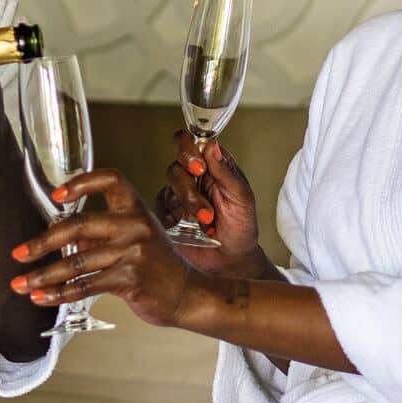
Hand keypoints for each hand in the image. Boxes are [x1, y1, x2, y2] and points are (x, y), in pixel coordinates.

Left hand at [10, 169, 204, 326]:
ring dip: (43, 276)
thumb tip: (60, 236)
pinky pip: (85, 285)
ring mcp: (133, 252)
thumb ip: (99, 234)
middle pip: (80, 225)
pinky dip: (60, 294)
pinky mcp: (129, 279)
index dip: (82, 182)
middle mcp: (135, 225)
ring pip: (77, 261)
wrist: (186, 293)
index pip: (110, 180)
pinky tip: (43, 298)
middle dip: (42, 242)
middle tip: (19, 253)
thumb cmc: (157, 265)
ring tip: (21, 284)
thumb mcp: (135, 238)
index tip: (57, 195)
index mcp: (135, 208)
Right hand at [159, 130, 262, 275]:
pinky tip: (191, 229)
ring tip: (207, 221)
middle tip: (204, 206)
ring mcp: (177, 196)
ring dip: (188, 206)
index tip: (199, 167)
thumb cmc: (241, 227)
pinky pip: (160, 210)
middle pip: (175, 167)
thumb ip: (226, 173)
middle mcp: (191, 177)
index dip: (188, 149)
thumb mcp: (242, 198)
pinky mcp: (166, 215)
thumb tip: (212, 145)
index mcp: (211, 165)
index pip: (189, 142)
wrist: (231, 260)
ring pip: (168, 189)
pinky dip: (175, 220)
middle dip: (189, 188)